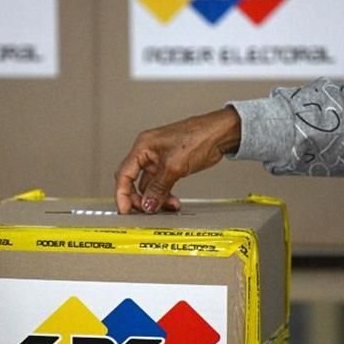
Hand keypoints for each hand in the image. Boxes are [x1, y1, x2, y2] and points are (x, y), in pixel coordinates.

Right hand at [115, 107, 241, 213]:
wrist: (221, 133)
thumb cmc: (200, 136)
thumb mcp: (175, 166)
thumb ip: (158, 188)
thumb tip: (147, 204)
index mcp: (143, 146)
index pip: (124, 174)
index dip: (122, 194)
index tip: (126, 210)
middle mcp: (148, 152)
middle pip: (133, 181)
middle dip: (140, 198)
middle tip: (147, 210)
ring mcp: (158, 158)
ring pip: (149, 185)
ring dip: (156, 198)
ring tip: (167, 206)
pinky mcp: (170, 164)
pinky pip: (161, 184)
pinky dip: (165, 194)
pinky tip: (172, 201)